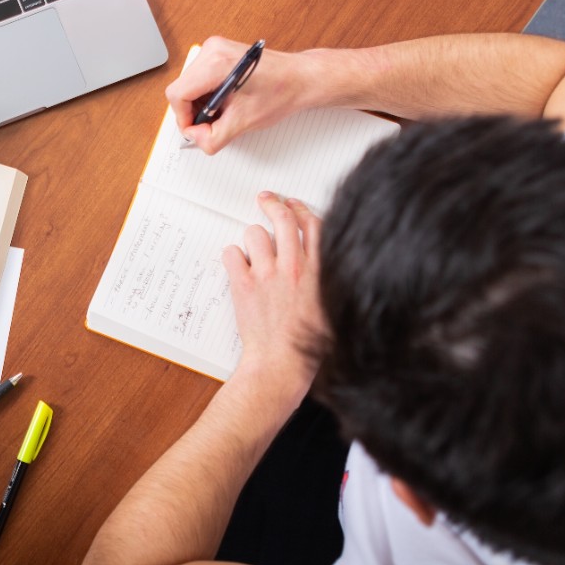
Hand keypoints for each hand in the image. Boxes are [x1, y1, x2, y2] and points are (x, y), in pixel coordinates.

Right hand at [165, 37, 314, 154]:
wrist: (300, 78)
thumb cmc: (281, 92)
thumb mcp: (243, 123)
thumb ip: (212, 138)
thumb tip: (195, 138)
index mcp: (216, 63)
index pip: (178, 94)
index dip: (183, 118)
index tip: (195, 129)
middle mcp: (212, 50)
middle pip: (182, 88)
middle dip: (194, 111)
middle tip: (213, 124)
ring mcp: (215, 48)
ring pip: (189, 84)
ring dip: (201, 103)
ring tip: (224, 111)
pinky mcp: (219, 52)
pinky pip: (199, 77)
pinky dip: (208, 94)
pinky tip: (225, 101)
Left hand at [222, 193, 325, 406]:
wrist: (282, 365)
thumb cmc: (307, 344)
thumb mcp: (332, 306)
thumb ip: (327, 278)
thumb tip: (322, 262)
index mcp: (320, 270)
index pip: (313, 224)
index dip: (301, 210)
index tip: (293, 204)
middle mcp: (294, 266)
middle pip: (283, 218)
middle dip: (273, 204)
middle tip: (265, 200)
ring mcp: (268, 274)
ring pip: (255, 233)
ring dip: (252, 238)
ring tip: (252, 251)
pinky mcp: (244, 284)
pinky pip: (232, 253)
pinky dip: (232, 256)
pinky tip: (237, 266)